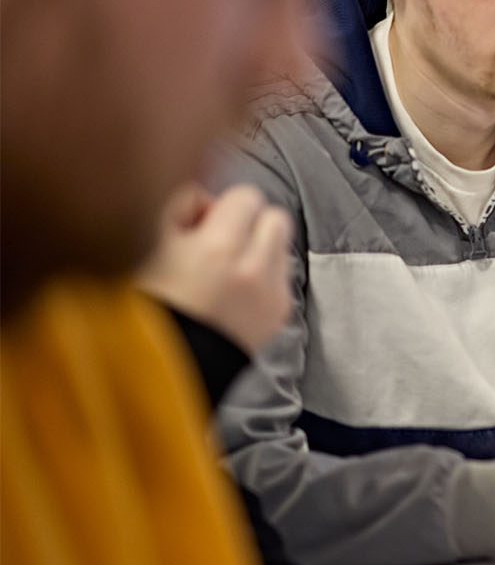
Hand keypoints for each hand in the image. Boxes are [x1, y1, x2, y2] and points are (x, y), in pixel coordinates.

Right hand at [137, 184, 292, 355]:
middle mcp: (254, 271)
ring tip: (224, 270)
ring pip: (282, 246)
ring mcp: (272, 295)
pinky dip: (263, 278)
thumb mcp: (144, 246)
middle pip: (275, 217)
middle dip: (249, 224)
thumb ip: (176, 207)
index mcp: (218, 249)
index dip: (221, 207)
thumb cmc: (142, 304)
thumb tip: (205, 199)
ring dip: (259, 249)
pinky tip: (233, 294)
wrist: (155, 369)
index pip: (246, 196)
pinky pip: (281, 278)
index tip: (199, 225)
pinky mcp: (279, 316)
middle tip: (216, 243)